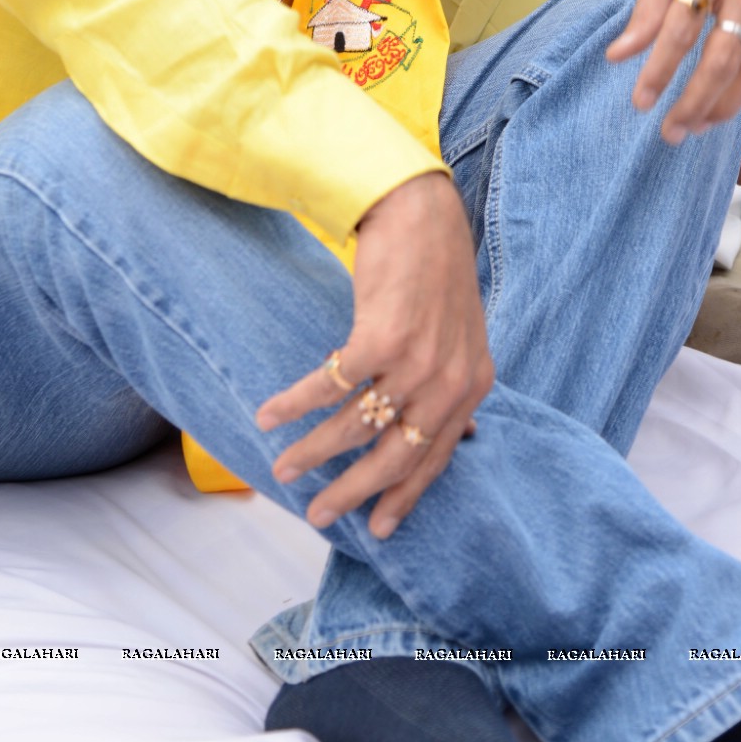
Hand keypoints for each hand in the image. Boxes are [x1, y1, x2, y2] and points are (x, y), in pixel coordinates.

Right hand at [256, 171, 492, 538]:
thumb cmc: (435, 271)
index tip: (377, 530)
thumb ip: (456, 384)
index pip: (436, 459)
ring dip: (312, 450)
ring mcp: (418, 360)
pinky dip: (294, 404)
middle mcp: (449, 380)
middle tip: (317, 515)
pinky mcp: (382, 337)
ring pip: (356, 426)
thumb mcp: (463, 334)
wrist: (419, 212)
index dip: (403, 497)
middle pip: (394, 457)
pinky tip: (268, 415)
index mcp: (472, 384)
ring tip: (281, 468)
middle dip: (351, 492)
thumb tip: (461, 436)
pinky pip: (330, 387)